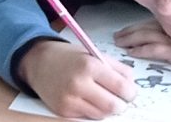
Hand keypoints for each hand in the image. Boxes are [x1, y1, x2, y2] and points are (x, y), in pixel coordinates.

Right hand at [16, 39, 137, 119]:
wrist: (38, 62)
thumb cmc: (68, 57)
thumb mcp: (94, 54)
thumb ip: (117, 68)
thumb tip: (132, 85)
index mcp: (90, 66)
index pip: (122, 88)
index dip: (130, 93)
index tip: (129, 92)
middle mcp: (79, 84)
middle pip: (114, 106)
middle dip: (121, 104)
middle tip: (118, 98)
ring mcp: (70, 99)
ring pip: (102, 115)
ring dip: (106, 108)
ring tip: (100, 97)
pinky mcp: (63, 111)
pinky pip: (87, 117)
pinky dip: (92, 111)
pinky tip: (87, 99)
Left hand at [112, 21, 170, 67]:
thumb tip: (160, 34)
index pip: (148, 23)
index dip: (134, 27)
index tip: (124, 30)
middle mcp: (170, 27)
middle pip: (144, 28)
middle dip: (128, 32)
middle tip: (116, 36)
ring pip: (145, 36)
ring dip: (130, 39)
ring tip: (120, 43)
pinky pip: (154, 49)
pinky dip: (142, 50)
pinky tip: (132, 53)